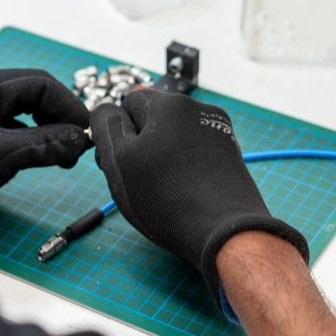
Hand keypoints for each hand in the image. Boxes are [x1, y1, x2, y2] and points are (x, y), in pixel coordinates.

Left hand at [0, 68, 90, 263]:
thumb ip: (44, 144)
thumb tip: (82, 139)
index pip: (38, 84)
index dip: (68, 106)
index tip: (88, 133)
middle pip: (30, 98)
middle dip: (58, 120)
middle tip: (78, 149)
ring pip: (20, 118)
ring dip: (43, 134)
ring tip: (62, 159)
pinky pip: (5, 134)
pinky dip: (25, 146)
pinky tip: (37, 162)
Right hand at [90, 90, 308, 304]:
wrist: (225, 232)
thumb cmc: (164, 196)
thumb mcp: (118, 160)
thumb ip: (105, 126)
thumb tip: (107, 110)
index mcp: (170, 103)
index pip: (128, 104)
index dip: (117, 133)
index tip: (119, 162)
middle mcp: (198, 109)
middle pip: (154, 120)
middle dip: (140, 145)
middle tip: (138, 180)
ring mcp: (219, 131)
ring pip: (174, 138)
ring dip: (163, 157)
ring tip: (163, 190)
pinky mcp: (230, 154)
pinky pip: (195, 153)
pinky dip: (185, 167)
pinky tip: (184, 192)